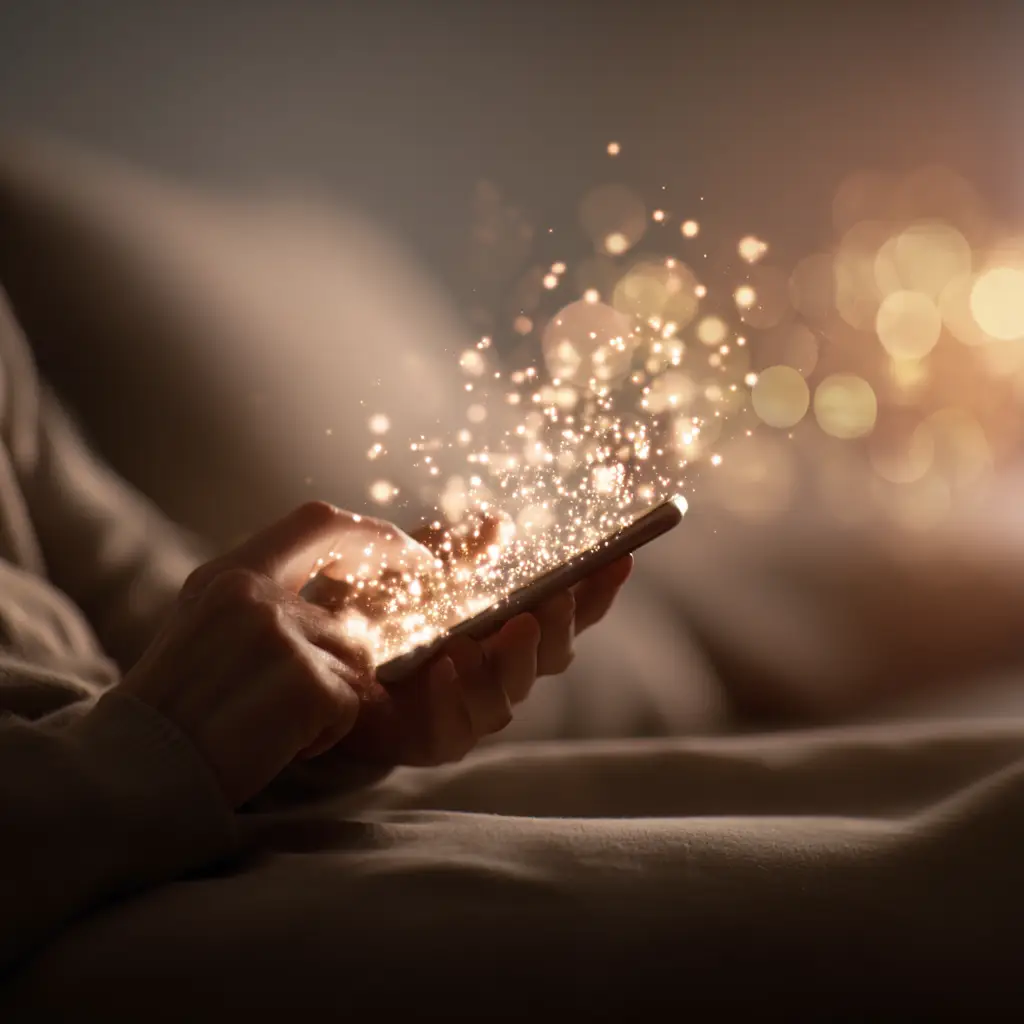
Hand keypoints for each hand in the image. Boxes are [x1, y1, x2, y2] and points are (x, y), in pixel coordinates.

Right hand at [118, 501, 416, 805]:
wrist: (132, 771)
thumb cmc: (171, 710)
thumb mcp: (203, 626)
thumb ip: (264, 602)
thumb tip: (344, 607)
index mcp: (229, 573)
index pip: (321, 523)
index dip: (374, 536)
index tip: (413, 555)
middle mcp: (255, 594)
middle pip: (349, 620)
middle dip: (349, 665)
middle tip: (308, 701)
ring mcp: (280, 635)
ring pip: (356, 664)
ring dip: (330, 703)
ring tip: (270, 723)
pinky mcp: (304, 682)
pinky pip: (350, 706)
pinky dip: (324, 734)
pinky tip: (276, 743)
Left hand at [306, 513, 633, 766]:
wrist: (311, 661)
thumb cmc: (369, 614)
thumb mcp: (412, 571)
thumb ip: (455, 553)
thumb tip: (499, 524)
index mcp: (502, 629)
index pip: (563, 614)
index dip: (595, 591)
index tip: (619, 560)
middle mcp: (496, 671)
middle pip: (550, 658)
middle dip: (556, 629)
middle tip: (551, 603)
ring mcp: (468, 708)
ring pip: (510, 697)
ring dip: (508, 664)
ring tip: (499, 633)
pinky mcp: (431, 739)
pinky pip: (454, 729)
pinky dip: (452, 697)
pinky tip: (443, 667)